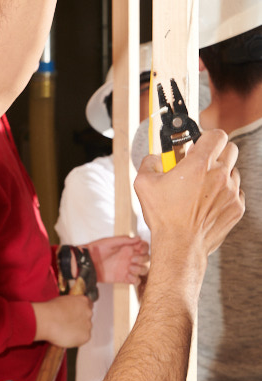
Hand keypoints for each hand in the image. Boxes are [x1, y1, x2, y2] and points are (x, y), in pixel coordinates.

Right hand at [33, 294, 92, 347]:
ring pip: (85, 329)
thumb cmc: (51, 310)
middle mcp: (88, 312)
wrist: (47, 320)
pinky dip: (76, 339)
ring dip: (78, 330)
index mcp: (83, 301)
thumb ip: (70, 306)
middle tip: (68, 324)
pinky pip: (82, 339)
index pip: (89, 305)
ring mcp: (88, 325)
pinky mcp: (86, 336)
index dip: (81, 310)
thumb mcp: (62, 301)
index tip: (75, 314)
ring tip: (64, 331)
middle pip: (87, 318)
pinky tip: (66, 336)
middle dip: (79, 321)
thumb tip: (69, 311)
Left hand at [87, 236, 149, 286]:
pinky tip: (129, 276)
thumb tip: (138, 238)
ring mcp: (127, 268)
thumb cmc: (96, 250)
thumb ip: (124, 240)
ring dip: (140, 269)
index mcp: (127, 248)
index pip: (144, 247)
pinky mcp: (123, 278)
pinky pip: (136, 281)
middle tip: (133, 259)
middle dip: (143, 259)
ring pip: (143, 270)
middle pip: (146, 259)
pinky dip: (136, 279)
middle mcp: (129, 258)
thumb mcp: (110, 242)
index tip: (139, 248)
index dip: (145, 248)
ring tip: (130, 267)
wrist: (87, 262)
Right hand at [134, 129, 243, 257]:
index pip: (217, 135)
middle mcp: (220, 175)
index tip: (199, 143)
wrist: (180, 245)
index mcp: (199, 164)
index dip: (207, 136)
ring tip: (203, 186)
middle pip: (230, 149)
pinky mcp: (237, 207)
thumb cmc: (164, 216)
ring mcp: (231, 192)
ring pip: (233, 171)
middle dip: (216, 152)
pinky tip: (209, 201)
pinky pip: (237, 191)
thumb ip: (150, 162)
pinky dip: (225, 193)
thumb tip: (155, 157)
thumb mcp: (144, 184)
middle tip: (201, 162)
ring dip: (221, 173)